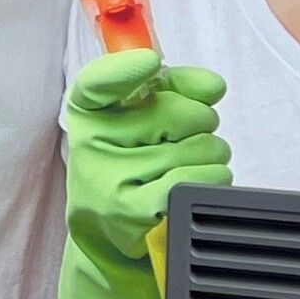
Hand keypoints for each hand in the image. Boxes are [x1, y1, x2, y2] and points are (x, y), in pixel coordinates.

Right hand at [56, 50, 229, 298]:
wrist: (110, 234)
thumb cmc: (134, 163)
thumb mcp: (142, 118)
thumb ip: (176, 88)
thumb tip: (212, 86)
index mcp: (87, 113)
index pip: (97, 83)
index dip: (126, 70)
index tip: (151, 64)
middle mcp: (90, 145)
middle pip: (181, 113)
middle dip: (198, 125)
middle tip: (178, 142)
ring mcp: (109, 180)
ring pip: (202, 148)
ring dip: (208, 156)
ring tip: (182, 170)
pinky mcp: (134, 212)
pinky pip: (201, 179)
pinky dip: (211, 180)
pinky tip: (190, 187)